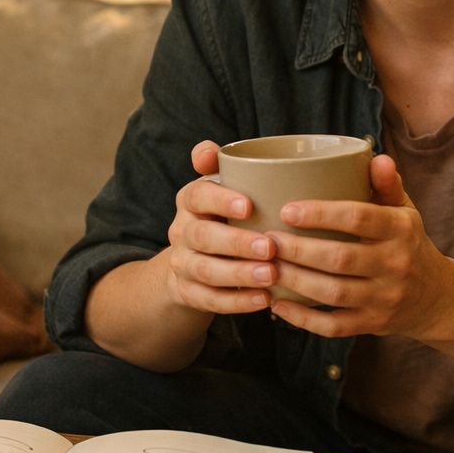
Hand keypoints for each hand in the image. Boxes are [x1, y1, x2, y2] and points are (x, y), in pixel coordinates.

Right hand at [160, 140, 280, 315]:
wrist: (191, 260)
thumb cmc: (223, 215)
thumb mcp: (223, 188)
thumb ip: (223, 166)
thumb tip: (207, 150)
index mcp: (191, 200)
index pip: (198, 196)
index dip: (220, 200)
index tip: (249, 206)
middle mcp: (182, 231)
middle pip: (203, 237)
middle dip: (236, 243)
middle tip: (270, 246)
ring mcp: (183, 264)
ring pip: (206, 271)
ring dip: (239, 274)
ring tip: (271, 275)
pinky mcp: (189, 293)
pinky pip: (210, 300)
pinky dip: (238, 302)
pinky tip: (264, 300)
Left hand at [265, 155, 453, 338]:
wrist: (437, 297)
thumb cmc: (408, 244)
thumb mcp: (405, 211)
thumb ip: (387, 185)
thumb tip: (375, 158)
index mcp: (401, 229)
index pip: (359, 218)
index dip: (321, 214)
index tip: (287, 210)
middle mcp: (396, 265)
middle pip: (340, 258)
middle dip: (297, 250)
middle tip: (267, 240)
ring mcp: (385, 298)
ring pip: (333, 292)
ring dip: (295, 281)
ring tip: (267, 267)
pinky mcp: (374, 324)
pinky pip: (334, 326)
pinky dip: (304, 319)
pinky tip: (279, 305)